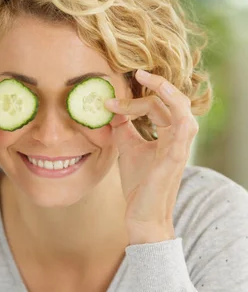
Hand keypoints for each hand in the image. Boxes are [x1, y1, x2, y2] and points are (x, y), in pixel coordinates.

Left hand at [104, 69, 198, 239]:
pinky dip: (176, 113)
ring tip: (149, 78)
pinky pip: (184, 131)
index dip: (134, 100)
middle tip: (133, 75)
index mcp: (169, 134)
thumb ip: (123, 128)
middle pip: (169, 102)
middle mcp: (178, 138)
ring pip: (183, 109)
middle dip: (151, 88)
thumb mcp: (128, 149)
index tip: (109, 102)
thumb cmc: (139, 185)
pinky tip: (163, 99)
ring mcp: (178, 148)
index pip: (157, 105)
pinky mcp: (174, 159)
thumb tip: (112, 109)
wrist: (142, 215)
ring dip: (166, 91)